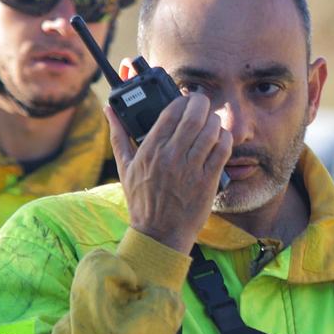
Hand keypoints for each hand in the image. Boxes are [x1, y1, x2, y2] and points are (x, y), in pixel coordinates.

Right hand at [109, 81, 230, 253]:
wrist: (159, 233)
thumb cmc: (142, 201)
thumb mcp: (125, 167)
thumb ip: (118, 136)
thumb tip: (108, 110)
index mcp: (150, 149)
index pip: (171, 111)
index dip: (182, 100)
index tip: (185, 101)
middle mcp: (171, 156)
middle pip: (194, 115)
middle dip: (201, 104)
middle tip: (203, 105)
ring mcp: (190, 168)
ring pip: (211, 130)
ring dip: (214, 120)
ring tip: (212, 122)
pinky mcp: (207, 180)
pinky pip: (222, 150)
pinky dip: (224, 139)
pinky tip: (221, 139)